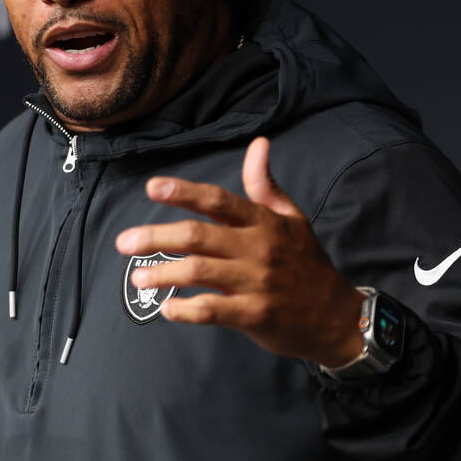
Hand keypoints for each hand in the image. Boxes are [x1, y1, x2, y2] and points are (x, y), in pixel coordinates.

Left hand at [115, 137, 364, 366]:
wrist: (336, 316)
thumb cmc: (306, 263)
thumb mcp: (292, 218)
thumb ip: (265, 185)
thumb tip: (258, 144)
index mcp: (264, 222)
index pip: (218, 201)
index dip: (184, 192)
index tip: (152, 188)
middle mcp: (258, 249)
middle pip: (198, 237)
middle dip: (156, 238)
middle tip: (124, 242)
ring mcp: (256, 283)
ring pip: (199, 273)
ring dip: (162, 274)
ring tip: (137, 277)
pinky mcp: (255, 315)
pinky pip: (211, 311)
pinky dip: (184, 310)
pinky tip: (167, 308)